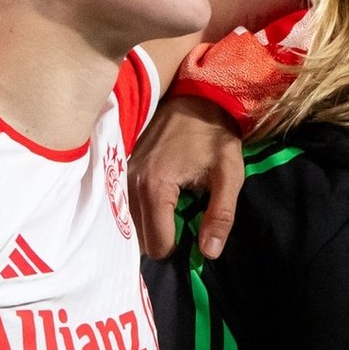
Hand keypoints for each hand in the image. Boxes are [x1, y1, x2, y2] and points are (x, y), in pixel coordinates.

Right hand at [130, 95, 244, 258]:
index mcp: (156, 188)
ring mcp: (120, 176)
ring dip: (151, 226)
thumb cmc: (215, 134)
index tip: (194, 230)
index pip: (158, 245)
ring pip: (129, 225)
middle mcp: (130, 185)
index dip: (179, 246)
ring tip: (174, 209)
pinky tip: (162, 198)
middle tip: (185, 220)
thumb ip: (221, 214)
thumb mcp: (229, 173)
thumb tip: (209, 253)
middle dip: (163, 238)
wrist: (196, 96)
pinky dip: (141, 211)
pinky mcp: (119, 169)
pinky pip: (124, 206)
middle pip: (140, 240)